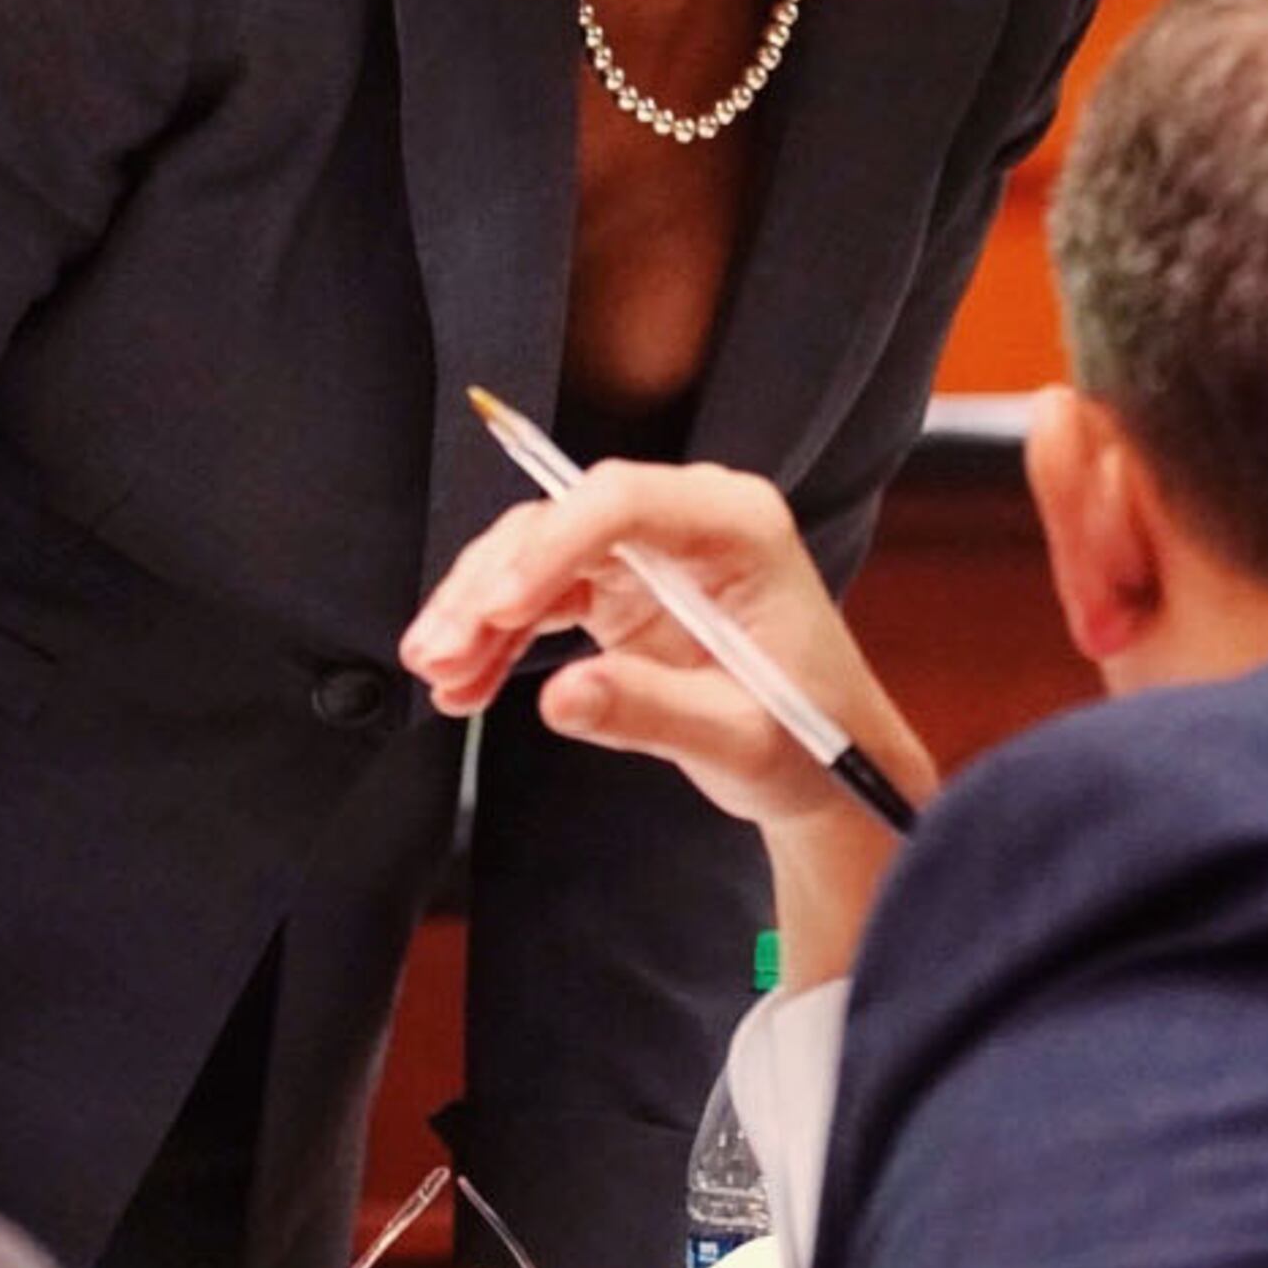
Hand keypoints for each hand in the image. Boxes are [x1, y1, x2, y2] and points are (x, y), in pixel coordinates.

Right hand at [402, 461, 931, 829]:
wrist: (830, 766)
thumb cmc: (810, 742)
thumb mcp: (737, 738)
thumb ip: (651, 712)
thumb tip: (560, 696)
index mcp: (740, 526)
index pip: (624, 502)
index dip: (548, 548)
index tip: (494, 611)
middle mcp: (692, 520)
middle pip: (565, 520)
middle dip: (491, 584)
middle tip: (437, 653)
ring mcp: (652, 550)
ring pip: (538, 553)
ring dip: (478, 611)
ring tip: (437, 677)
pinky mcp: (623, 588)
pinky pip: (541, 595)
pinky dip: (496, 636)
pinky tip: (460, 684)